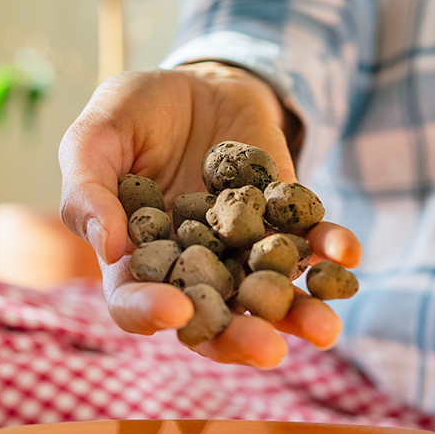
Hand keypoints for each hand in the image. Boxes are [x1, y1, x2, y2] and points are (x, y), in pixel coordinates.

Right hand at [58, 63, 360, 366]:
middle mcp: (192, 270)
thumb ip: (88, 188)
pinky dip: (330, 252)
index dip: (150, 312)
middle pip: (213, 320)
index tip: (175, 310)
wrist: (201, 83)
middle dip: (241, 339)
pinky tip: (346, 254)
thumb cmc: (136, 113)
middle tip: (268, 351)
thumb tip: (108, 247)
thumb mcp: (97, 135)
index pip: (135, 302)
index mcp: (134, 261)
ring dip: (299, 315)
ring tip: (324, 329)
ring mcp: (243, 253)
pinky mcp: (285, 225)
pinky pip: (310, 246)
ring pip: (270, 298)